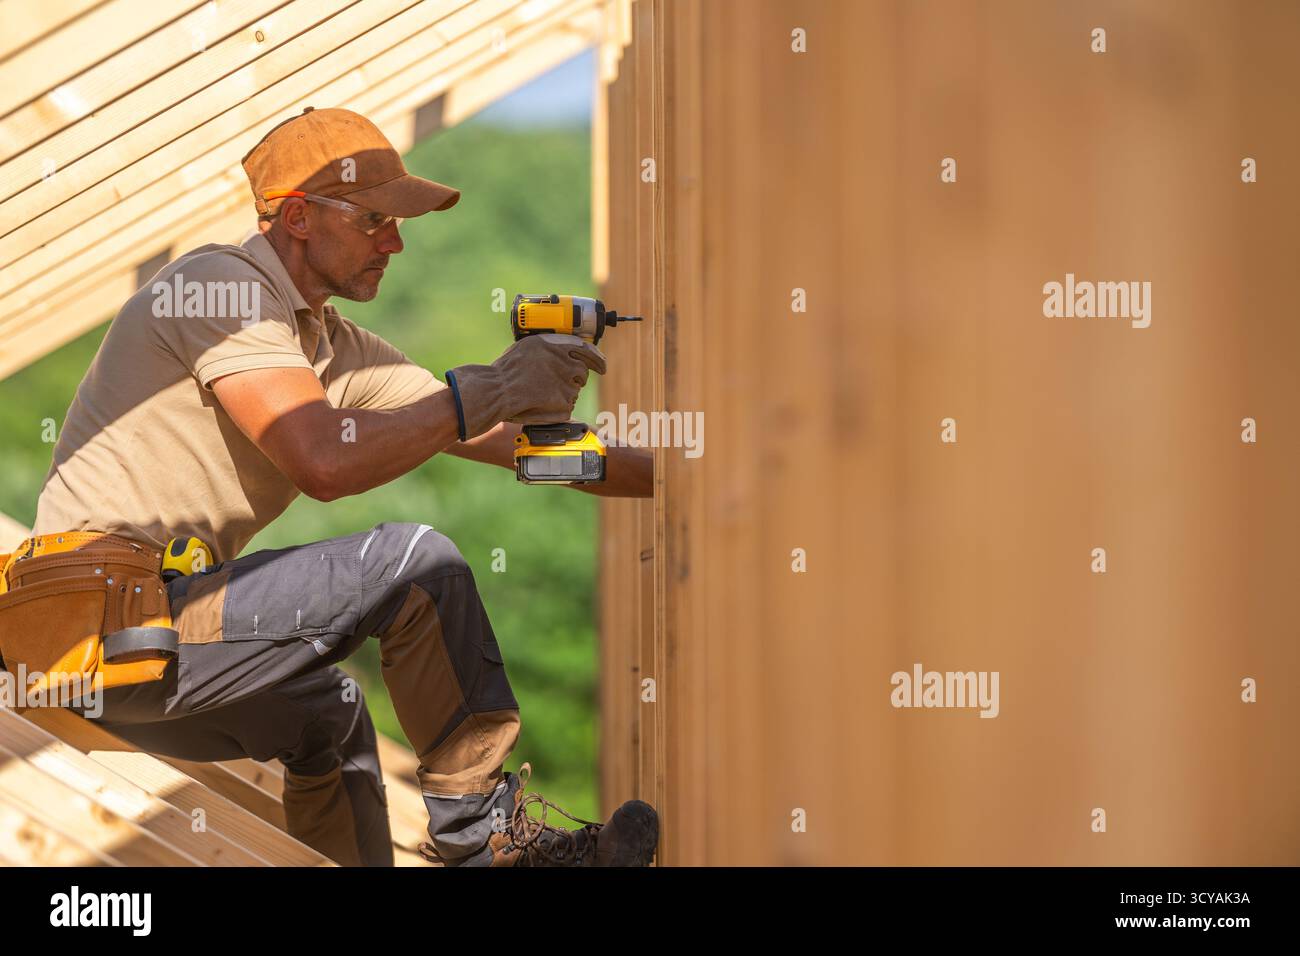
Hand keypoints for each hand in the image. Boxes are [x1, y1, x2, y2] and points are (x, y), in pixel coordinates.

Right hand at [446, 334, 606, 439]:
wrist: (496, 391)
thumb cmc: (506, 370)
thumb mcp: (528, 347)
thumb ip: (550, 348)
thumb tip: (569, 351)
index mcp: (555, 345)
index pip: (586, 350)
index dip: (597, 359)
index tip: (601, 366)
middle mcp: (563, 363)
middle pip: (581, 373)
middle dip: (573, 380)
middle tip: (555, 384)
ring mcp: (565, 384)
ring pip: (574, 392)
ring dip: (563, 393)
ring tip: (540, 393)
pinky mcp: (563, 403)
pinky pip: (567, 407)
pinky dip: (557, 408)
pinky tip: (540, 404)